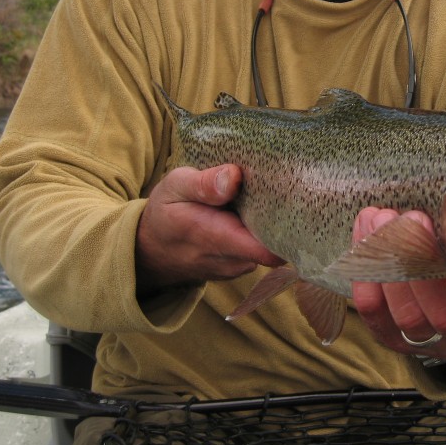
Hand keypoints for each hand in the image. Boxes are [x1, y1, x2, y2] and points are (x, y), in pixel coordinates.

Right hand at [135, 164, 283, 293]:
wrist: (150, 250)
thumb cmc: (166, 213)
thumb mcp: (175, 187)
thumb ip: (203, 183)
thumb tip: (234, 176)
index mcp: (215, 237)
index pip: (268, 248)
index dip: (288, 228)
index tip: (295, 201)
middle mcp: (232, 260)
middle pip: (277, 245)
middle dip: (284, 219)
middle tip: (284, 188)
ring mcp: (238, 268)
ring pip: (271, 246)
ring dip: (273, 224)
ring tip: (267, 197)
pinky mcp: (241, 268)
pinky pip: (262, 250)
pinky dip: (262, 232)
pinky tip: (256, 213)